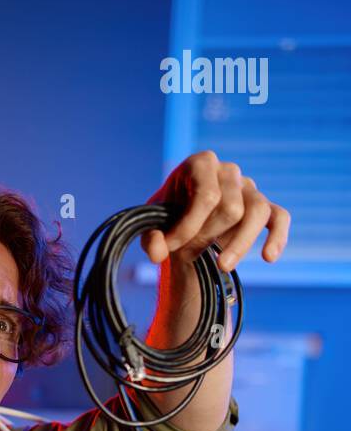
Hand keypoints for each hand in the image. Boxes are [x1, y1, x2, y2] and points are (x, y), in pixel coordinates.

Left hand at [140, 150, 289, 271]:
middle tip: (187, 252)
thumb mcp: (152, 225)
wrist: (182, 222)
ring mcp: (248, 187)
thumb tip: (157, 253)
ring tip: (223, 267)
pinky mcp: (264, 206)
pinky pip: (280, 217)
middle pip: (231, 207)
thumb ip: (151, 238)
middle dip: (207, 236)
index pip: (206, 196)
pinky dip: (277, 236)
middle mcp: (228, 171)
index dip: (189, 227)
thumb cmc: (168, 218)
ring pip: (258, 211)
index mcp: (201, 163)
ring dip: (241, 243)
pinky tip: (268, 257)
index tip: (170, 247)